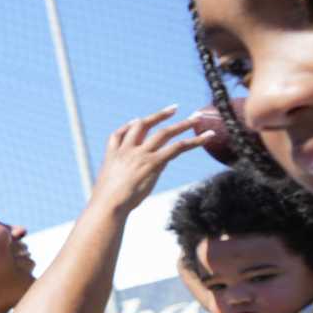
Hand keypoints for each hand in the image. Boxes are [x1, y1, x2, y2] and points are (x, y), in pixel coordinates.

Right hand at [90, 106, 209, 213]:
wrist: (107, 205)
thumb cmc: (106, 202)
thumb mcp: (110, 186)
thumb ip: (122, 178)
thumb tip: (135, 181)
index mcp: (112, 155)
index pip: (119, 133)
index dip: (129, 125)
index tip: (137, 119)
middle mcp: (127, 150)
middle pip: (144, 125)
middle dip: (160, 115)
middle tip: (174, 108)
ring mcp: (140, 155)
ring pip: (164, 133)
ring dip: (183, 124)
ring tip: (198, 117)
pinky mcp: (153, 163)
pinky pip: (177, 148)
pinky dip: (194, 142)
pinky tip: (206, 137)